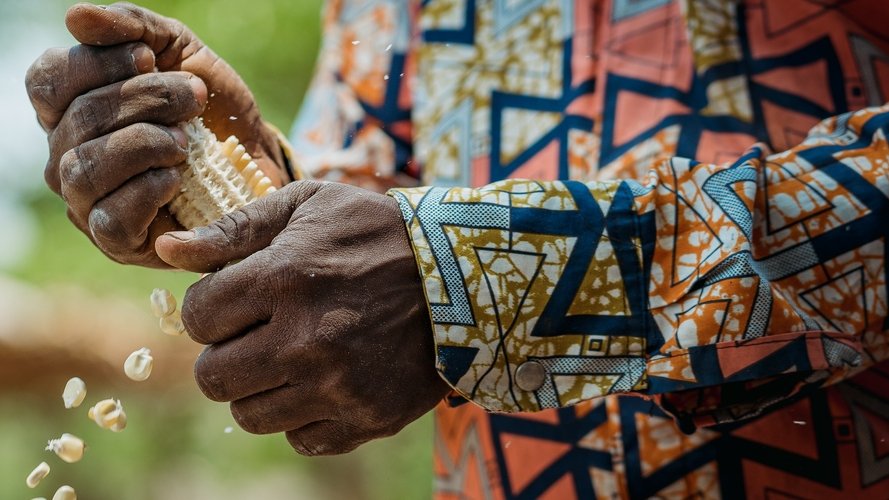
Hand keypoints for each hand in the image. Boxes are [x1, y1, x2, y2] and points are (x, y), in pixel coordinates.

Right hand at [26, 2, 286, 266]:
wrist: (258, 159)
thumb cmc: (210, 109)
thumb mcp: (180, 52)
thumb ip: (132, 28)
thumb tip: (76, 16)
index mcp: (71, 110)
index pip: (48, 81)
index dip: (97, 63)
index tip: (150, 57)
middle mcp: (67, 156)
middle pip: (78, 121)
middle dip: (144, 99)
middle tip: (192, 96)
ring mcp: (88, 203)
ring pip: (86, 169)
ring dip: (144, 144)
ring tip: (185, 140)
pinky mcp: (119, 243)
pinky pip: (111, 218)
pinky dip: (146, 191)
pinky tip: (176, 177)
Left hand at [155, 181, 448, 454]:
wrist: (465, 276)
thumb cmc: (378, 232)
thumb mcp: (309, 206)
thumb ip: (234, 228)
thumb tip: (166, 249)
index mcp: (284, 278)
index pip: (197, 316)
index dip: (210, 307)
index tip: (237, 299)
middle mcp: (305, 339)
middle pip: (212, 377)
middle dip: (224, 353)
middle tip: (257, 334)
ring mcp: (338, 386)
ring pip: (250, 414)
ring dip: (260, 387)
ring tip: (291, 357)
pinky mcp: (366, 418)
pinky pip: (300, 438)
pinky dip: (303, 415)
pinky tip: (325, 381)